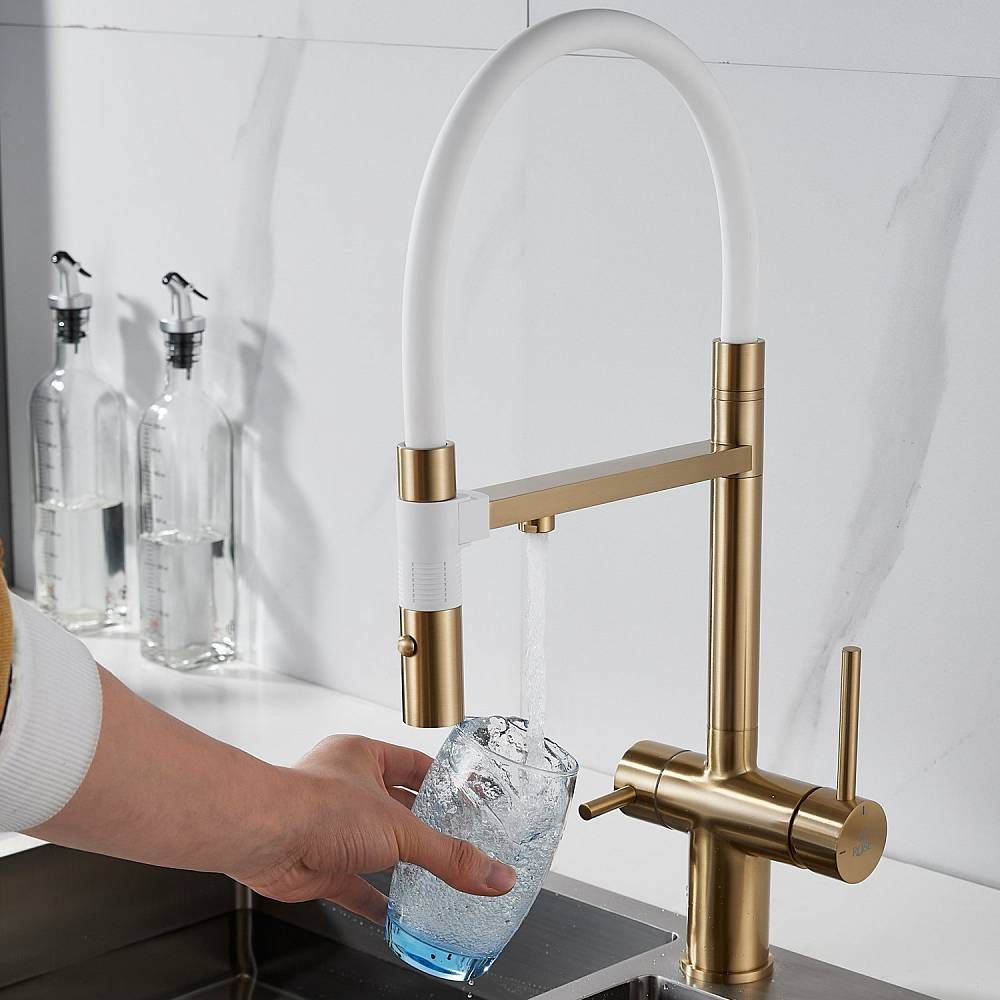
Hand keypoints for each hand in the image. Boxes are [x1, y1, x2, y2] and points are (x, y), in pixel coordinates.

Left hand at [231, 735, 516, 922]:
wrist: (265, 838)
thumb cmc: (315, 806)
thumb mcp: (400, 829)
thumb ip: (450, 855)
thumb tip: (494, 873)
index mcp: (364, 756)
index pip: (415, 765)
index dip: (443, 782)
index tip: (468, 797)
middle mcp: (347, 788)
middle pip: (398, 807)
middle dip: (424, 826)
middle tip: (458, 841)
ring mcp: (332, 827)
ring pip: (377, 847)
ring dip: (401, 864)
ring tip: (435, 877)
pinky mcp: (321, 865)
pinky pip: (357, 885)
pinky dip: (377, 900)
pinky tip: (397, 914)